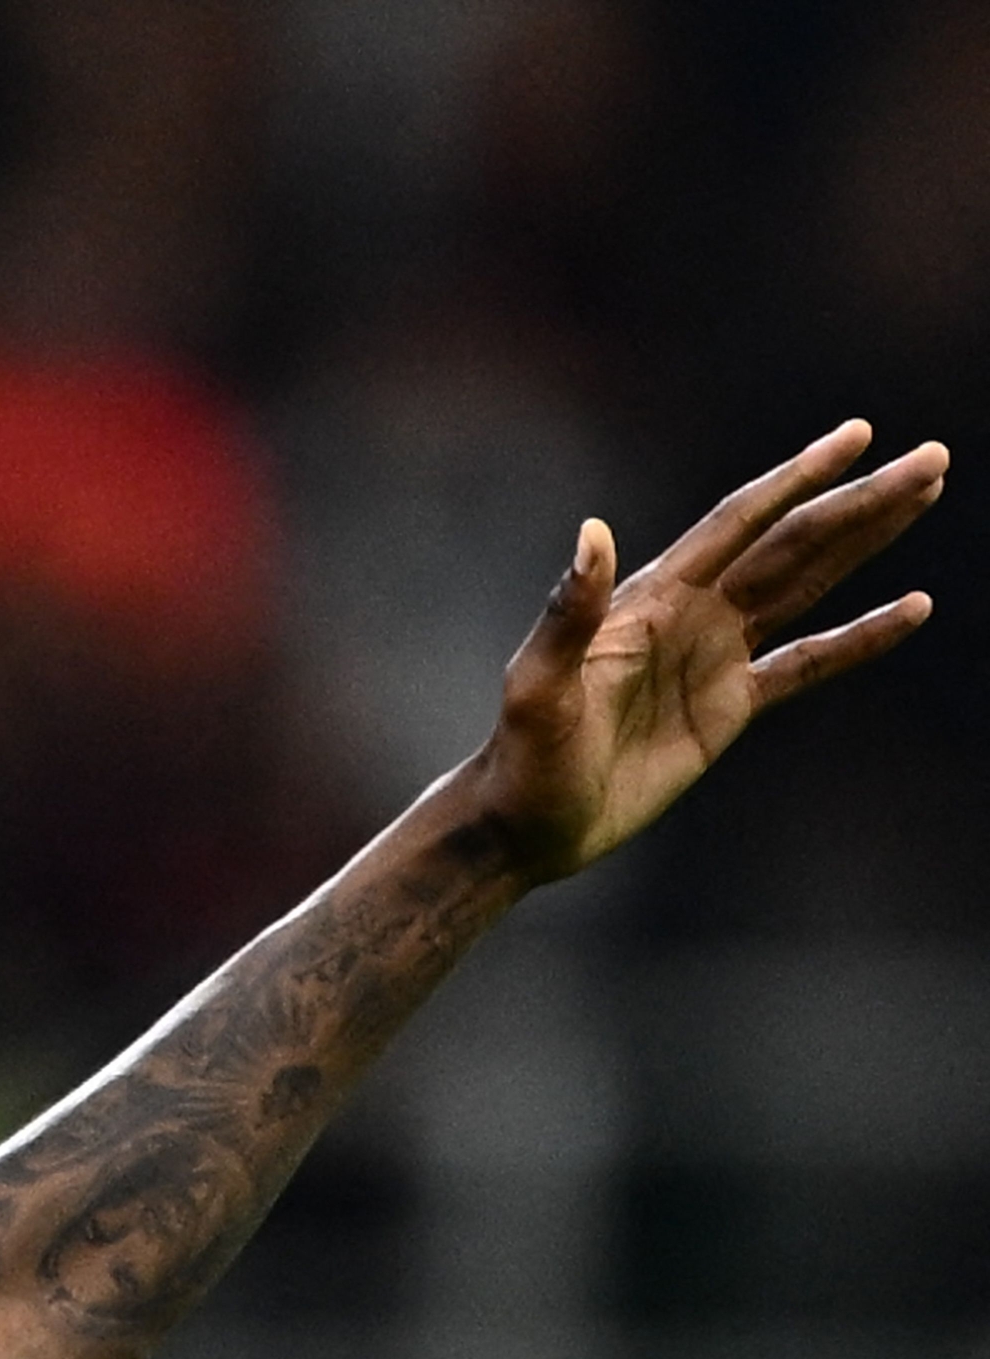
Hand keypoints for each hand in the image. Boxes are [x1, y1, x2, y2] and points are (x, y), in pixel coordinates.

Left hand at [473, 420, 947, 880]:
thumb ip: (568, 613)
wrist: (527, 825)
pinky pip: (808, 664)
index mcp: (650, 599)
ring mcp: (714, 657)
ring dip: (865, 542)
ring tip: (923, 496)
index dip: (797, 479)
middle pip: (791, 544)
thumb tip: (593, 532)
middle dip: (859, 501)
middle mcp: (690, 614)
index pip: (739, 524)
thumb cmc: (522, 758)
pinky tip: (910, 609)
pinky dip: (859, 638)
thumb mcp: (539, 685)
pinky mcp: (729, 707)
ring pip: (807, 585)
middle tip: (932, 458)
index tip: (856, 437)